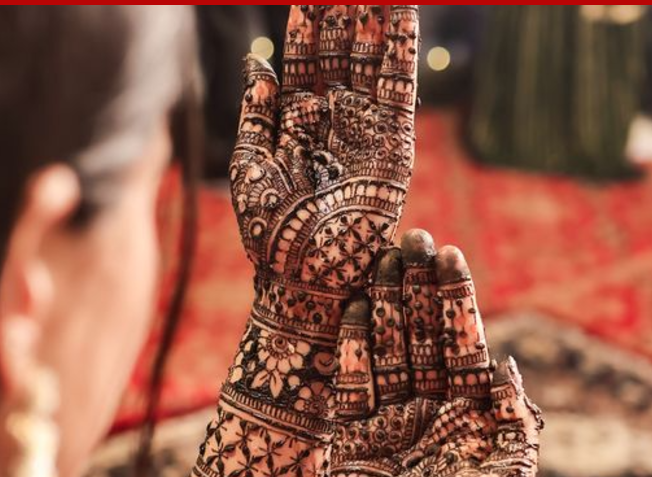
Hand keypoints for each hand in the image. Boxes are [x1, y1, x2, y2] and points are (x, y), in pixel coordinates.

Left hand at [230, 5, 418, 364]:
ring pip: (371, 58)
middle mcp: (334, 118)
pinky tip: (400, 11)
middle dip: (341, 11)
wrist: (303, 275)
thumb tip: (257, 60)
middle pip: (341, 49)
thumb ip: (255, 112)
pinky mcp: (394, 141)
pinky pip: (400, 86)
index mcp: (295, 121)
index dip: (308, 23)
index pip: (305, 58)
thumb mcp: (249, 164)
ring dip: (372, 18)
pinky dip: (401, 48)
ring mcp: (366, 126)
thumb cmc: (266, 231)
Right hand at [330, 240, 543, 476]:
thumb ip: (512, 416)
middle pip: (420, 334)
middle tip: (408, 238)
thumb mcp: (512, 470)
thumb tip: (504, 362)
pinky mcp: (351, 439)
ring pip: (385, 350)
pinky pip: (350, 386)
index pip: (461, 339)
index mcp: (472, 408)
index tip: (447, 255)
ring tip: (377, 260)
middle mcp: (429, 406)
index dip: (453, 298)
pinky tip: (350, 312)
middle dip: (414, 287)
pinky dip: (351, 351)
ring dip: (381, 305)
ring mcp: (389, 420)